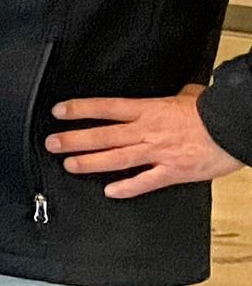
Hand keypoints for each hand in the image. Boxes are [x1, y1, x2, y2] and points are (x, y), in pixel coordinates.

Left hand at [47, 85, 243, 197]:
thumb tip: (178, 93)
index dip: (79, 109)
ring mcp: (158, 153)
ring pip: (116, 159)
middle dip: (74, 139)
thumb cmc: (213, 111)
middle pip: (103, 135)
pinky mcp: (174, 172)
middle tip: (52, 143)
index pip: (105, 108)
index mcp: (148, 110)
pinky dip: (127, 187)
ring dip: (90, 162)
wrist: (235, 127)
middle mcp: (147, 131)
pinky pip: (146, 182)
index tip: (59, 112)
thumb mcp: (188, 96)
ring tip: (69, 164)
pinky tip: (110, 191)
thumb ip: (173, 98)